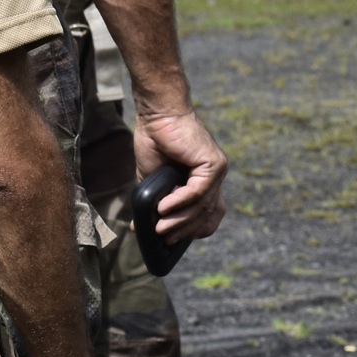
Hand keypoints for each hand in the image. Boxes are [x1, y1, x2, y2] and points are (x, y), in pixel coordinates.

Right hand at [133, 106, 228, 242]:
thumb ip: (153, 203)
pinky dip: (180, 202)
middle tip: (163, 238)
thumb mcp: (152, 181)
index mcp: (203, 181)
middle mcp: (215, 177)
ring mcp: (216, 170)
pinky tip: (163, 208)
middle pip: (206, 216)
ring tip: (159, 228)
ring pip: (202, 206)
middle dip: (185, 231)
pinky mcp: (213, 164)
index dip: (193, 231)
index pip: (209, 216)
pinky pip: (198, 191)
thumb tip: (140, 229)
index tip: (173, 241)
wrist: (156, 116)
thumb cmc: (154, 142)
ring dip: (180, 220)